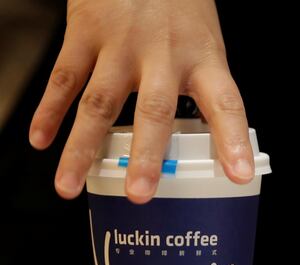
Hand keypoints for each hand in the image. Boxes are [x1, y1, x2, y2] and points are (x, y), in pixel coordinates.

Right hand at [29, 0, 253, 203]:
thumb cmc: (177, 6)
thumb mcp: (205, 43)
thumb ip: (204, 87)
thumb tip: (212, 138)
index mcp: (202, 58)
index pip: (226, 104)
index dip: (233, 141)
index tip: (239, 174)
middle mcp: (162, 54)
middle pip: (154, 111)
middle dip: (146, 155)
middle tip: (139, 193)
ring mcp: (120, 45)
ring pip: (98, 103)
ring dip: (81, 148)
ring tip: (69, 187)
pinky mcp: (85, 33)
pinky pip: (64, 77)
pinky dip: (49, 111)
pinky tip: (41, 140)